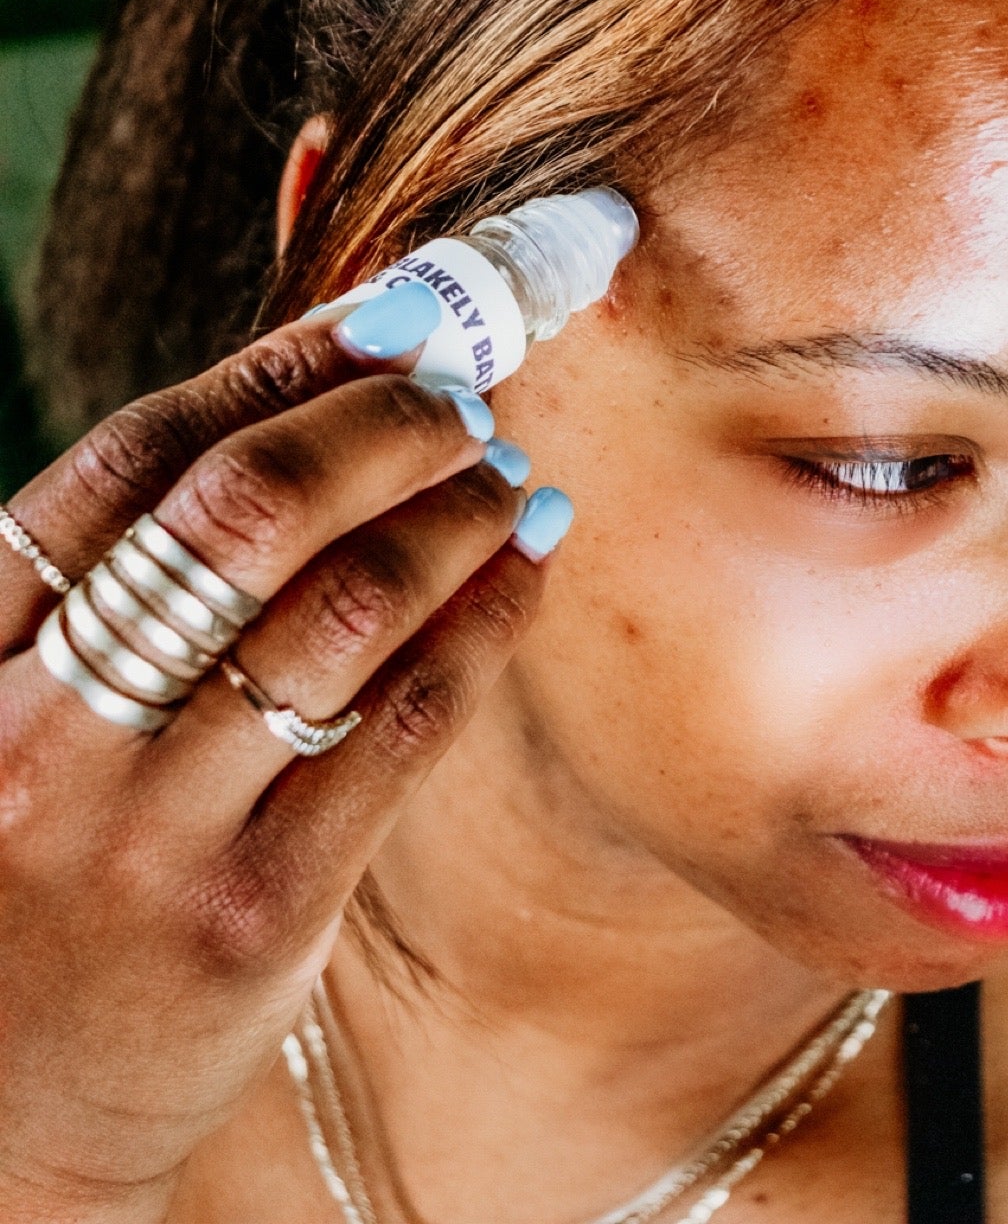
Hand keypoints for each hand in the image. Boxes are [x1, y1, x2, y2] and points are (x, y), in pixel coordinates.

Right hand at [0, 293, 556, 1220]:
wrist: (10, 1116)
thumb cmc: (34, 869)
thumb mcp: (22, 709)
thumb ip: (130, 578)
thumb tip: (323, 399)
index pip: (130, 459)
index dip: (272, 367)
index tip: (383, 319)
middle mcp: (42, 731)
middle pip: (239, 510)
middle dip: (379, 422)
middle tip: (465, 390)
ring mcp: (147, 833)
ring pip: (343, 607)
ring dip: (454, 509)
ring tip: (508, 470)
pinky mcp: (253, 919)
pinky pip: (402, 729)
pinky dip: (484, 622)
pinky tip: (527, 565)